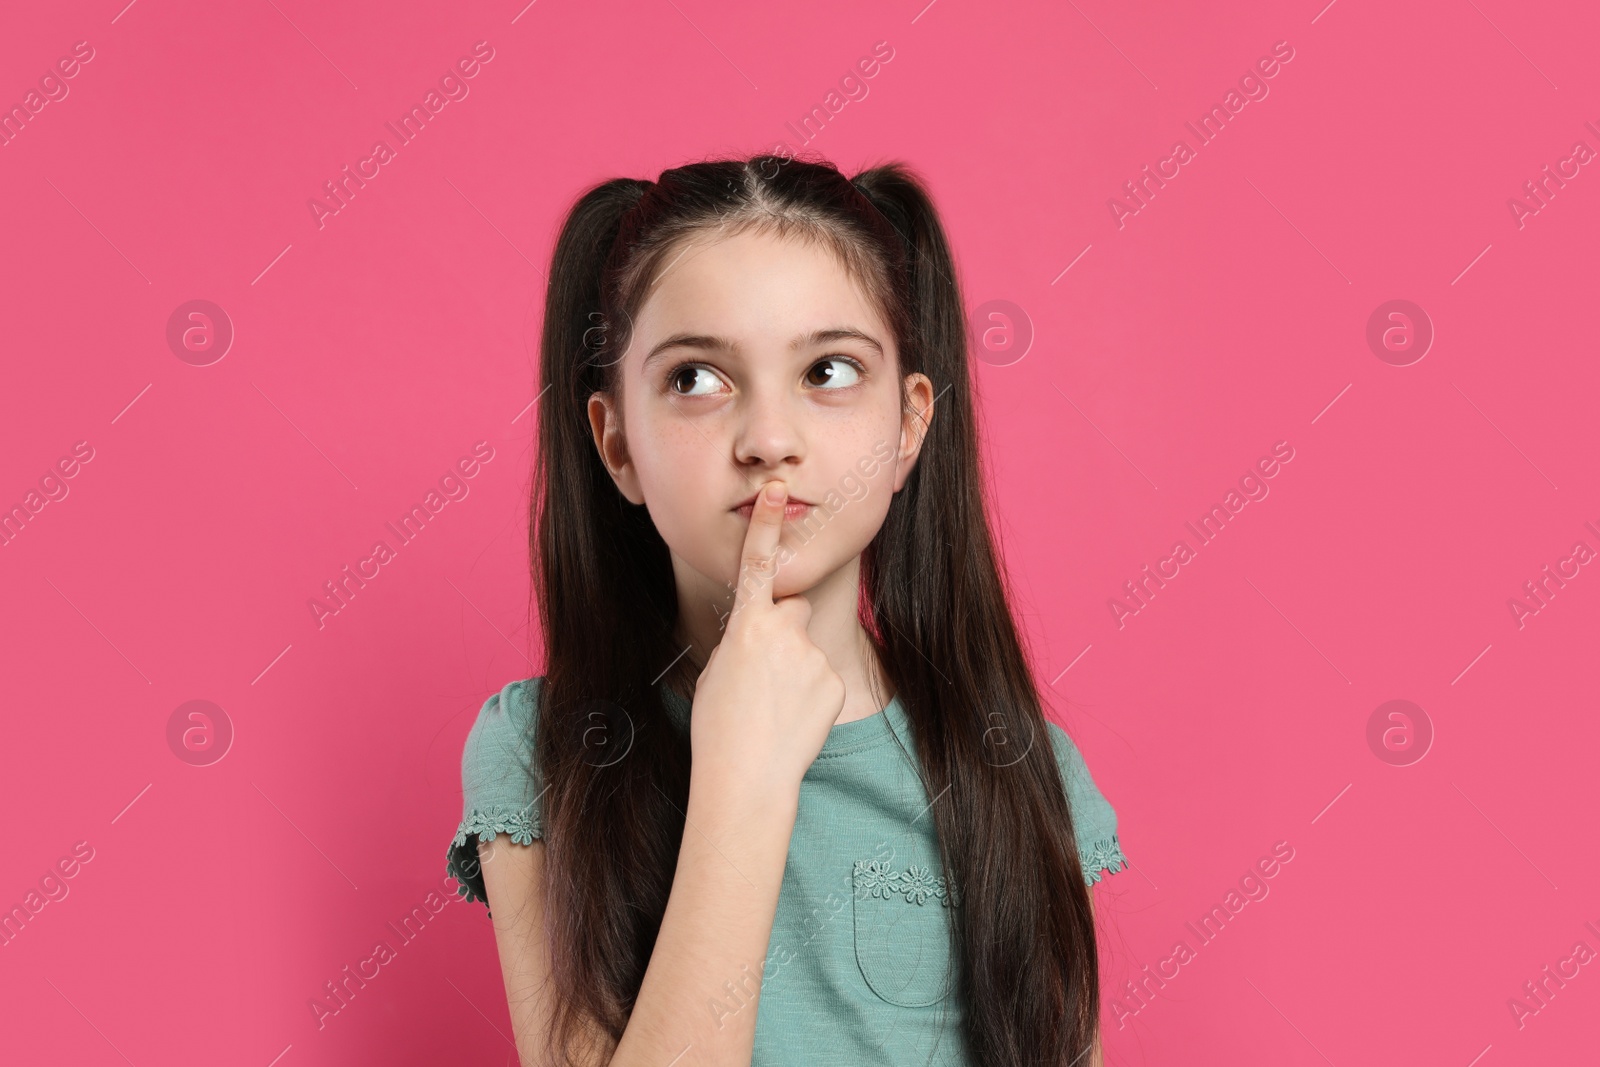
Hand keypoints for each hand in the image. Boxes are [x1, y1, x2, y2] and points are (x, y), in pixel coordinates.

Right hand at [688, 479, 847, 797]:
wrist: (747, 777)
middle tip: (764, 673)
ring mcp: (814, 656)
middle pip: (792, 609)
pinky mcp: (834, 682)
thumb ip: (743, 640)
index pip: (758, 563)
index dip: (766, 525)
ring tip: (774, 707)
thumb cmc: (718, 727)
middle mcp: (784, 632)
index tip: (777, 491)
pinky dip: (809, 694)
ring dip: (794, 668)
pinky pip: (822, 677)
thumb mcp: (716, 672)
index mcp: (746, 625)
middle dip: (782, 629)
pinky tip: (792, 719)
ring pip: (806, 648)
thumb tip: (761, 634)